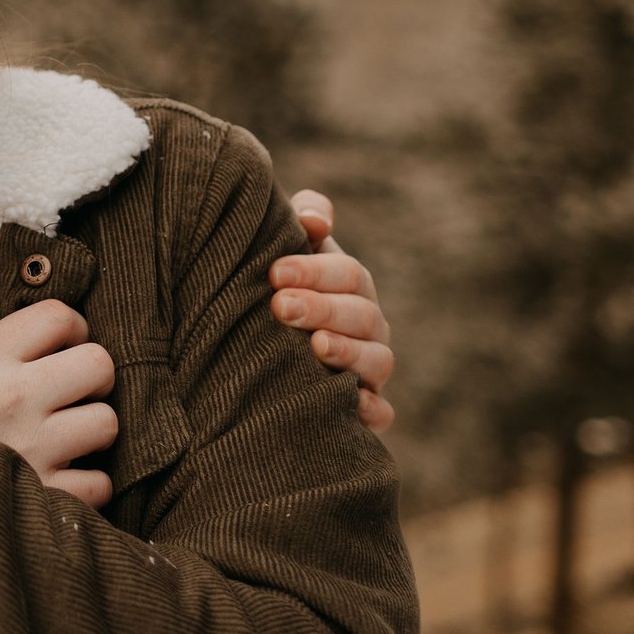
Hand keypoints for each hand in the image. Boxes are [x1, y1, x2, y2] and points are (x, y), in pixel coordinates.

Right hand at [0, 265, 116, 507]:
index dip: (69, 326)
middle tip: (69, 387)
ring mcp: (35, 451)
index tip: (57, 344)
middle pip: (99, 365)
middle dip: (90, 373)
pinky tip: (58, 477)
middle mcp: (17, 399)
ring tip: (64, 433)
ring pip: (106, 423)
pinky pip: (99, 484)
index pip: (60, 317)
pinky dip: (86, 484)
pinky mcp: (44, 498)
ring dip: (91, 428)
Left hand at [272, 189, 395, 431]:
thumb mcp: (286, 249)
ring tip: (315, 345)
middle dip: (323, 308)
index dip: (315, 270)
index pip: (348, 273)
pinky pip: (381, 414)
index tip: (275, 273)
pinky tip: (351, 405)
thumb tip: (315, 220)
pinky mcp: (364, 410)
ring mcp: (369, 369)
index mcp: (349, 286)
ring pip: (378, 360)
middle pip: (363, 314)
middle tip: (280, 306)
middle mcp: (366, 326)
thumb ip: (304, 220)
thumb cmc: (273, 289)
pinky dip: (372, 410)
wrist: (251, 351)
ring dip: (349, 352)